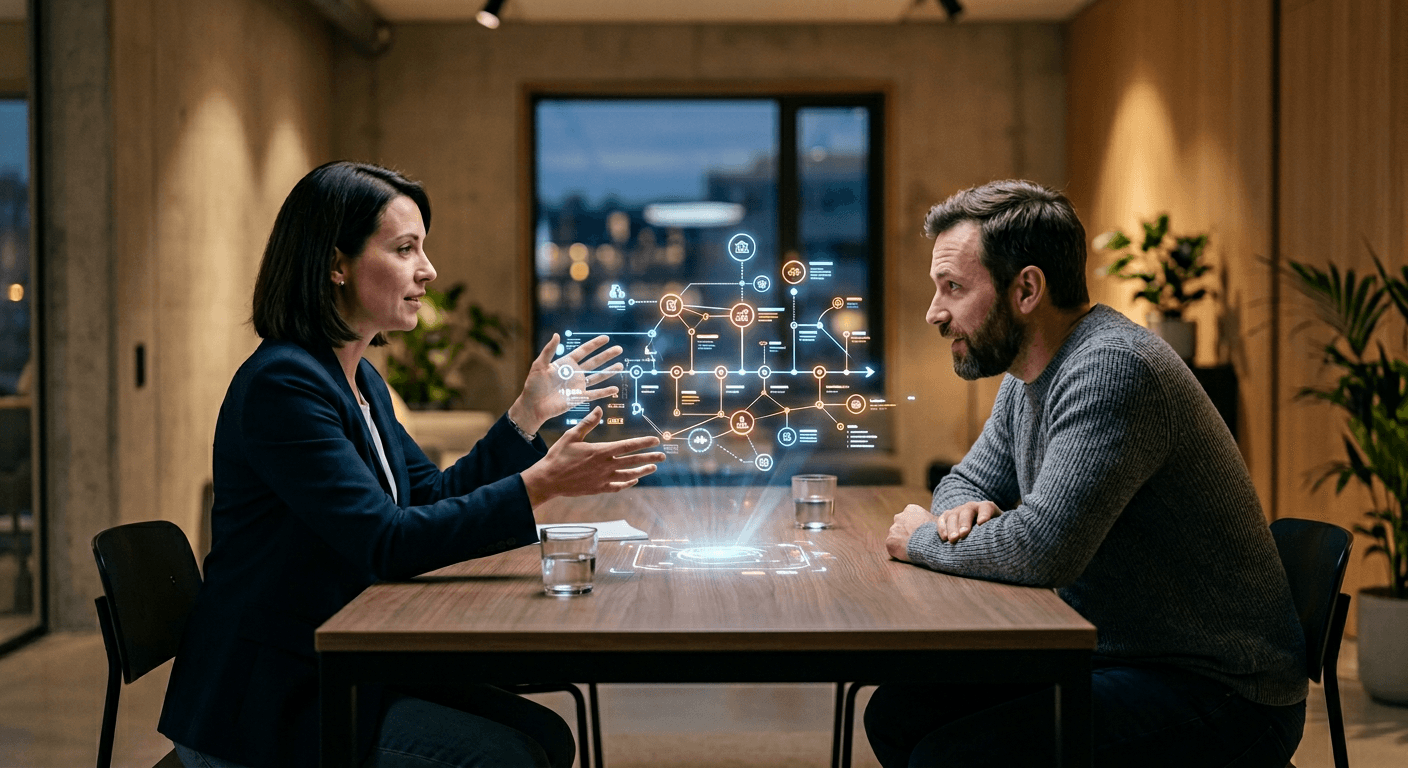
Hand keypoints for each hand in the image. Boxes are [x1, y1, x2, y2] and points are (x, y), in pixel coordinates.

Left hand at [510, 334, 623, 434]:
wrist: (533, 405)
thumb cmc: (533, 385)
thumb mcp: (539, 365)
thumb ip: (549, 350)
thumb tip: (557, 335)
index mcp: (566, 363)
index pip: (584, 351)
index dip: (595, 345)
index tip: (606, 338)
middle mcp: (574, 373)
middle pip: (594, 362)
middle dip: (606, 356)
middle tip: (619, 349)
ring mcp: (578, 385)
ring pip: (597, 377)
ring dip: (609, 371)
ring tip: (621, 365)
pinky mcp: (578, 397)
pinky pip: (594, 394)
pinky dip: (604, 392)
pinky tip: (615, 388)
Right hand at [520, 407, 664, 506]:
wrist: (548, 480)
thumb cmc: (559, 455)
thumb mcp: (571, 435)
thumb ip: (588, 423)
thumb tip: (600, 409)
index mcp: (601, 451)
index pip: (628, 445)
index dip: (643, 443)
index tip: (655, 440)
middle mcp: (605, 466)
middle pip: (633, 461)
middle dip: (649, 458)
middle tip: (663, 456)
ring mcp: (603, 479)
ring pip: (628, 476)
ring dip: (642, 471)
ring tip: (652, 468)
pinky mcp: (598, 488)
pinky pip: (617, 487)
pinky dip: (628, 484)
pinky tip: (634, 481)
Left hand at [886, 504, 932, 561]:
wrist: (931, 545)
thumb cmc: (937, 534)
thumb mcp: (937, 521)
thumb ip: (928, 520)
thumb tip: (934, 523)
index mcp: (911, 509)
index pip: (908, 517)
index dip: (913, 527)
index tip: (918, 534)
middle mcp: (899, 517)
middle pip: (899, 525)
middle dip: (904, 532)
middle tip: (913, 541)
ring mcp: (893, 529)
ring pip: (895, 536)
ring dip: (900, 542)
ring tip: (911, 548)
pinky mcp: (890, 541)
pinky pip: (892, 547)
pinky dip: (898, 551)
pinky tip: (907, 553)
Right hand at [935, 500, 1001, 542]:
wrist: (979, 526)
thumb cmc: (993, 530)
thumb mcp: (1000, 528)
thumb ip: (1003, 531)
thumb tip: (1009, 543)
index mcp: (987, 508)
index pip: (986, 508)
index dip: (984, 514)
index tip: (982, 523)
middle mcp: (971, 507)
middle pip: (967, 511)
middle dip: (964, 523)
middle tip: (963, 534)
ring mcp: (958, 511)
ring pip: (952, 516)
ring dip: (952, 528)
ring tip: (953, 539)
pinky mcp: (947, 517)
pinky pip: (942, 520)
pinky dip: (942, 528)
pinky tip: (944, 538)